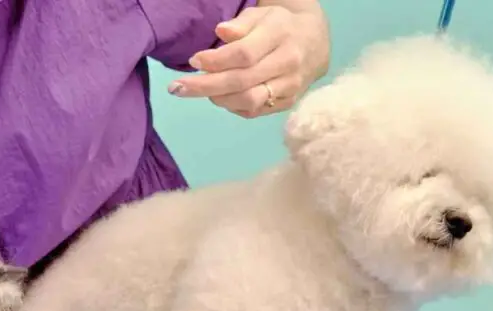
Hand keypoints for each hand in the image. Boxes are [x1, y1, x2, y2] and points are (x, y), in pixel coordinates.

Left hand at [167, 3, 329, 117]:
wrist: (315, 45)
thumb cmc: (280, 27)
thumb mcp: (262, 16)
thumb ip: (241, 24)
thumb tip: (221, 33)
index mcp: (280, 36)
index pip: (245, 54)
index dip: (216, 61)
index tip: (194, 61)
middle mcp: (288, 64)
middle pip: (243, 81)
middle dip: (206, 86)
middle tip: (177, 88)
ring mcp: (290, 87)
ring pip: (249, 101)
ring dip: (218, 98)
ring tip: (199, 91)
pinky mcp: (287, 103)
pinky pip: (255, 111)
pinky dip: (232, 106)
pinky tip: (220, 97)